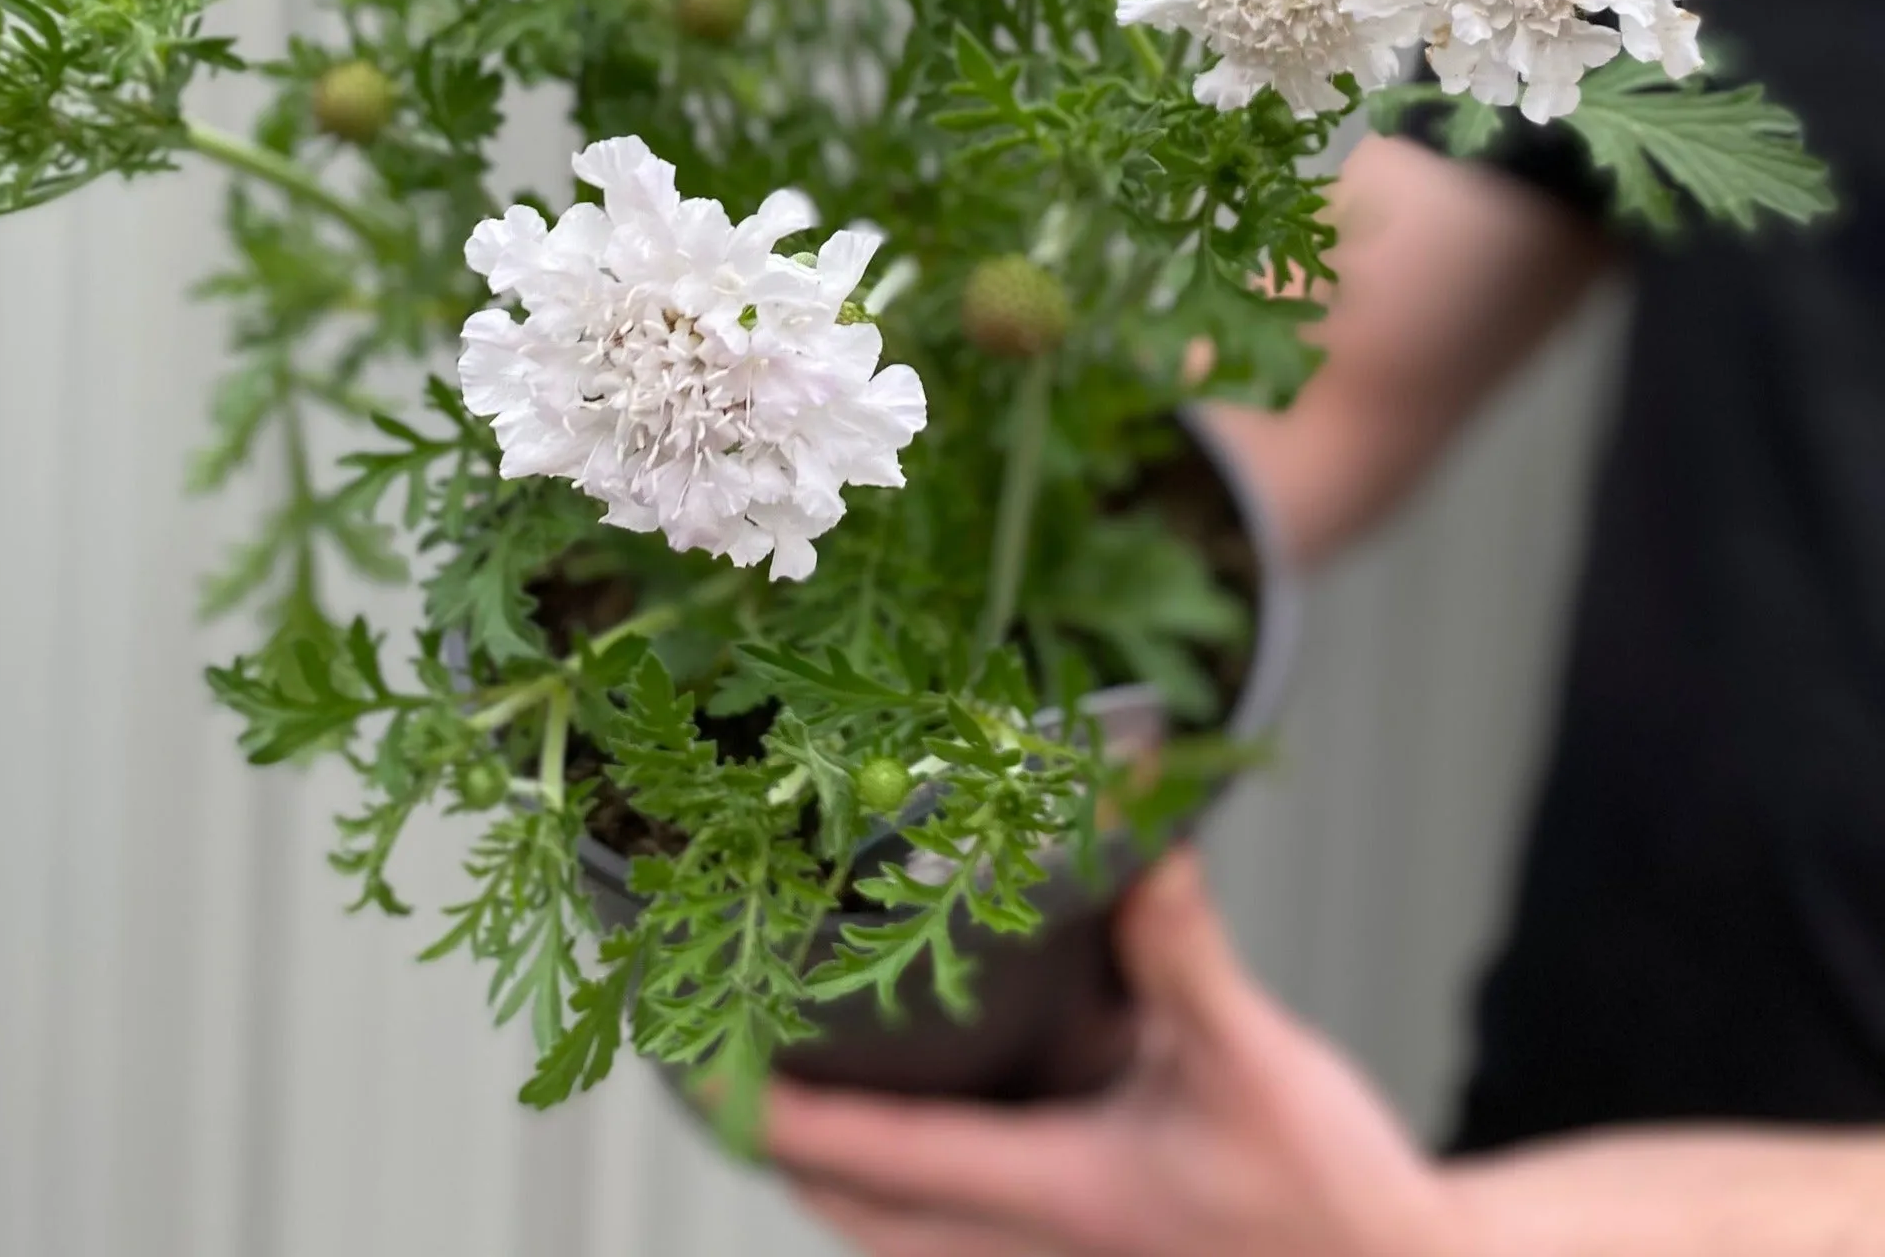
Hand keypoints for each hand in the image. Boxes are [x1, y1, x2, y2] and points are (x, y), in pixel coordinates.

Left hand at [763, 846, 1473, 1256]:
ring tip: (807, 1090)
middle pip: (855, 1212)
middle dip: (783, 1146)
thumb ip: (1177, 937)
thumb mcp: (1247, 1054)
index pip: (873, 1155)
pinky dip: (913, 1194)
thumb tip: (1130, 817)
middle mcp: (1030, 1251)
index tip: (700, 1066)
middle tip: (734, 1065)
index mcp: (1050, 1195)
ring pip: (899, 1239)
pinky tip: (943, 1125)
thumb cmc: (1330, 1200)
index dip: (774, 1110)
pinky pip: (958, 1243)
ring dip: (845, 1172)